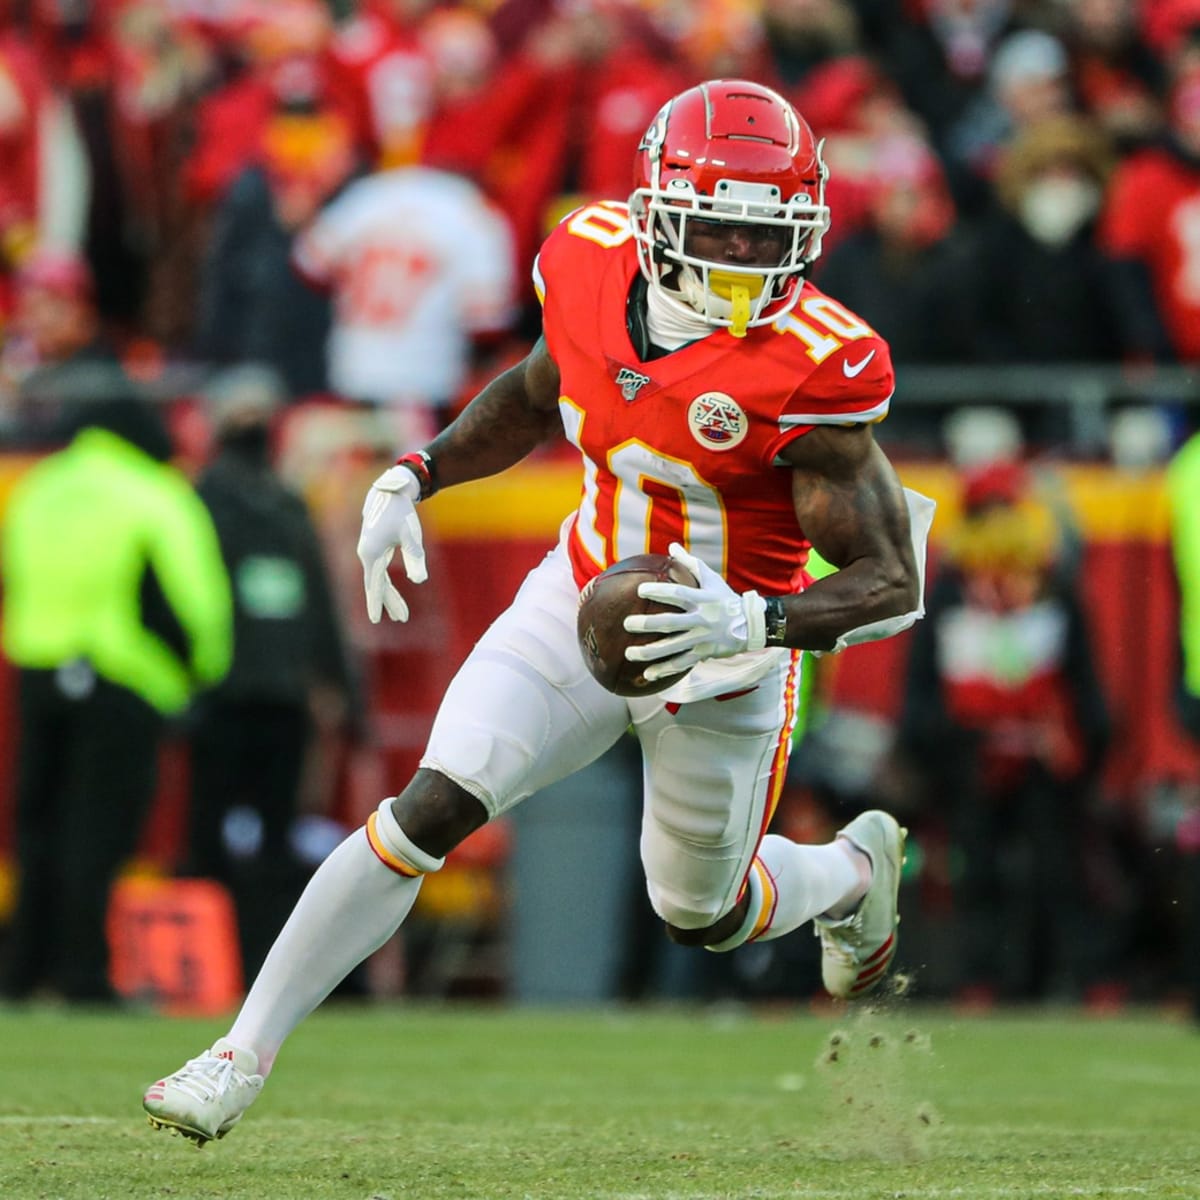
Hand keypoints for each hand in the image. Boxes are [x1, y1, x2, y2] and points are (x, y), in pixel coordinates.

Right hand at [356, 465, 427, 622]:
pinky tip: (392, 596)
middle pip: (377, 585)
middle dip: (389, 603)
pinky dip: (386, 586)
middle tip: (403, 618)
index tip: (376, 621)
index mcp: (371, 554)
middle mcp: (366, 554)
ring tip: (402, 614)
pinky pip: (379, 573)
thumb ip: (415, 557)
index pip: (374, 585)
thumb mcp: (411, 535)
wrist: (390, 492)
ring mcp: (369, 552)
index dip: (376, 603)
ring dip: (389, 596)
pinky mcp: (374, 549)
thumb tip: (419, 580)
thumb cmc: (401, 512)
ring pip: (378, 580)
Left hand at [623, 542, 766, 681]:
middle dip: (648, 624)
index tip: (639, 590)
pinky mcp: (704, 653)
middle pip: (671, 623)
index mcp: (702, 599)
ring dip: (650, 652)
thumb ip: (690, 563)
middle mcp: (702, 619)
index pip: (678, 594)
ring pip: (673, 647)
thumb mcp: (712, 579)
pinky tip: (647, 674)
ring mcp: (703, 638)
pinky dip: (664, 669)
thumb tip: (671, 546)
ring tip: (629, 653)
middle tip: (627, 623)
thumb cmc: (726, 598)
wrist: (752, 624)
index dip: (659, 591)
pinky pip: (682, 663)